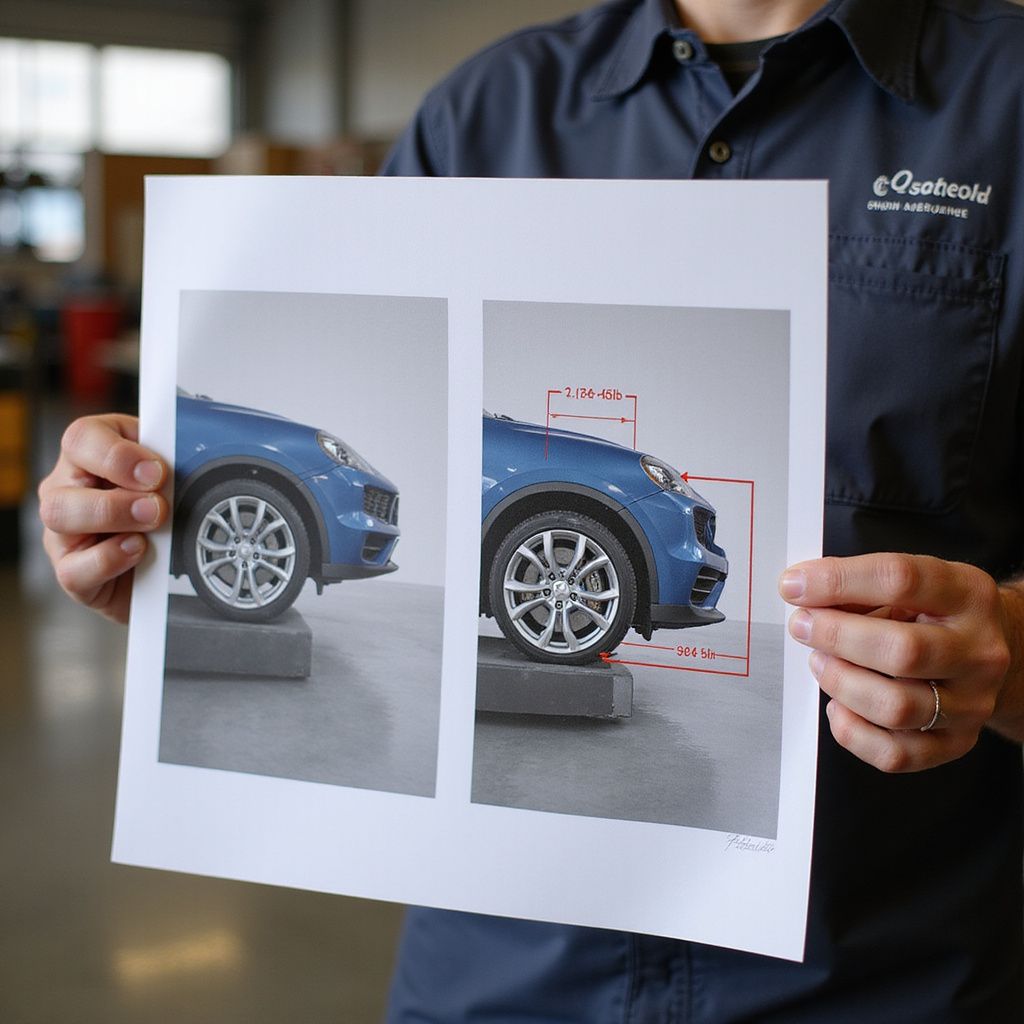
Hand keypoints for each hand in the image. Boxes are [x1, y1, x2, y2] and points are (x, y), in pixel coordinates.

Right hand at [39, 414, 168, 623]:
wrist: (164, 563)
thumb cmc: (163, 504)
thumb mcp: (169, 474)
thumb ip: (171, 461)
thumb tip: (186, 458)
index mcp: (89, 455)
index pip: (81, 438)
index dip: (117, 455)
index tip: (157, 472)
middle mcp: (65, 490)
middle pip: (60, 486)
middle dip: (116, 498)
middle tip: (158, 507)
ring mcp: (62, 533)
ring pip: (58, 519)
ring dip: (112, 520)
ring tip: (152, 525)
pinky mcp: (71, 572)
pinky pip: (73, 570)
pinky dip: (109, 560)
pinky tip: (137, 551)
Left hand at [778, 553, 1011, 771]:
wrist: (986, 651)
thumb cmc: (935, 614)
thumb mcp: (912, 584)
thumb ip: (858, 585)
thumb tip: (801, 590)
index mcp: (968, 595)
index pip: (901, 581)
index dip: (837, 582)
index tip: (794, 585)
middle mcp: (978, 651)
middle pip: (902, 651)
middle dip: (836, 637)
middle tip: (802, 626)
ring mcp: (972, 703)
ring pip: (896, 707)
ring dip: (841, 682)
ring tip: (820, 662)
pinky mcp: (956, 742)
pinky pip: (895, 754)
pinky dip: (852, 731)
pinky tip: (839, 705)